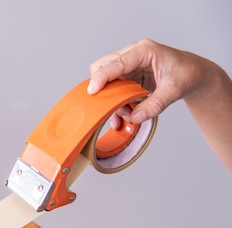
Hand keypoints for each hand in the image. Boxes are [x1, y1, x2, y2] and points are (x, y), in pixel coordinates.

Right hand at [87, 39, 211, 123]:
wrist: (193, 74)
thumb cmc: (186, 74)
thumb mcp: (174, 91)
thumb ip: (155, 104)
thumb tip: (135, 117)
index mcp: (144, 51)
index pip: (116, 63)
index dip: (102, 77)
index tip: (92, 91)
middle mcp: (132, 54)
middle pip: (103, 66)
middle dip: (102, 88)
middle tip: (108, 106)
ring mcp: (127, 65)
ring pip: (105, 79)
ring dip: (110, 99)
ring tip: (127, 114)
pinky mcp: (126, 75)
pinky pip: (112, 88)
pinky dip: (115, 102)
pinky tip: (125, 114)